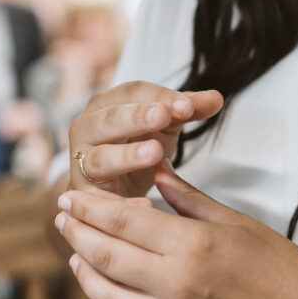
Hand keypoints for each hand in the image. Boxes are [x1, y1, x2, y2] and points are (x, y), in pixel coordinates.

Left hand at [54, 161, 297, 298]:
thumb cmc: (273, 259)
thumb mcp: (230, 218)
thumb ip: (184, 197)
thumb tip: (153, 169)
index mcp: (190, 244)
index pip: (123, 220)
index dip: (89, 206)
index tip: (70, 196)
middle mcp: (176, 283)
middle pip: (107, 254)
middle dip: (77, 232)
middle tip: (62, 217)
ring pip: (108, 298)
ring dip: (84, 274)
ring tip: (76, 255)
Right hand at [67, 82, 222, 197]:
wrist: (109, 188)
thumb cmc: (136, 148)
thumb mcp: (164, 127)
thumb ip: (187, 111)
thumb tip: (217, 98)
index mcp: (106, 104)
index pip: (131, 93)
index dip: (159, 96)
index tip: (188, 104)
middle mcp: (87, 128)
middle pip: (109, 119)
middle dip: (136, 117)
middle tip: (163, 116)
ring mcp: (81, 162)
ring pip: (99, 157)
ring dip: (126, 156)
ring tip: (155, 152)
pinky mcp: (83, 197)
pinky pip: (99, 201)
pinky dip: (121, 204)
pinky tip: (146, 205)